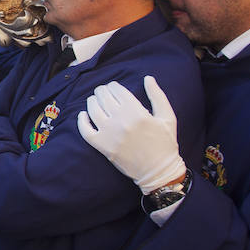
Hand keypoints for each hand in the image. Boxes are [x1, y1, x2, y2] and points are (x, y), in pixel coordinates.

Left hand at [77, 76, 186, 194]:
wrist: (158, 171)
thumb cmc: (165, 143)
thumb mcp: (168, 117)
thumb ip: (157, 96)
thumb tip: (147, 78)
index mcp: (136, 112)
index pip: (116, 90)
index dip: (113, 86)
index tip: (114, 88)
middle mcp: (120, 121)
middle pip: (103, 96)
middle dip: (102, 91)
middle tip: (104, 93)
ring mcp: (109, 134)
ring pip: (92, 109)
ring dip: (92, 101)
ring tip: (95, 101)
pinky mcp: (102, 146)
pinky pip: (85, 130)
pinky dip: (81, 120)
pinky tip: (84, 115)